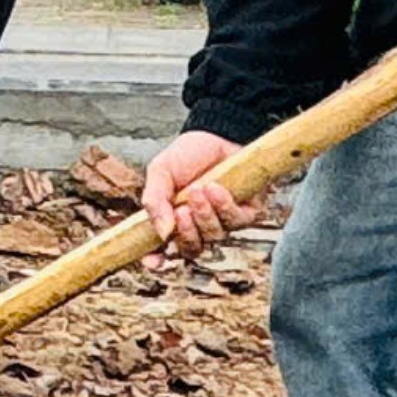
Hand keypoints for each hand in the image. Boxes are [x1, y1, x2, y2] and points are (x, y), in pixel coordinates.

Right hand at [137, 128, 259, 257]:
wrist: (217, 134)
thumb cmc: (187, 154)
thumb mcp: (160, 172)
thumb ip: (155, 201)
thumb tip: (162, 234)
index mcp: (172, 220)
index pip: (163, 250)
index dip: (156, 260)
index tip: (152, 262)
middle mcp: (197, 226)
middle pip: (192, 249)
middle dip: (186, 233)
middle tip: (181, 211)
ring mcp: (222, 222)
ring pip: (214, 236)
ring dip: (204, 215)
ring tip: (199, 190)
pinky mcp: (245, 214)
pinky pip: (236, 222)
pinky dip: (224, 206)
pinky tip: (216, 188)